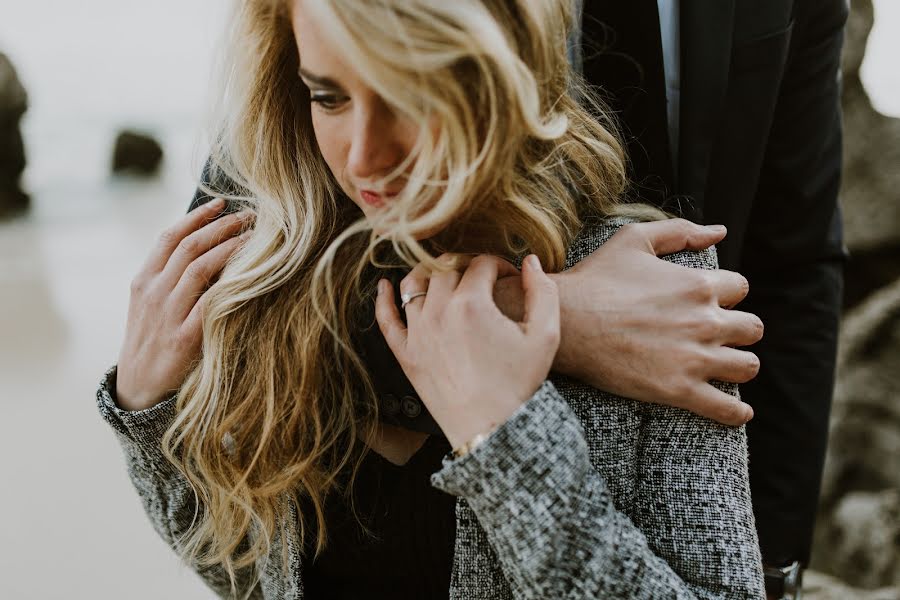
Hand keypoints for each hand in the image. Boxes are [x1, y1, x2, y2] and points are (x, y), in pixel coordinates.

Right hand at [115, 198, 252, 410]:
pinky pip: (210, 303)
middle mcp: (153, 292)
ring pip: (199, 268)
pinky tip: (250, 273)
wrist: (139, 386)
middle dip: (220, 226)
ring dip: (229, 247)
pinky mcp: (184, 337)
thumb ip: (169, 277)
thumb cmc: (153, 339)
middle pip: (188, 247)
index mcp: (143, 280)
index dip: (197, 216)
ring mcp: (167, 314)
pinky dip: (230, 284)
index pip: (169, 237)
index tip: (221, 202)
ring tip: (254, 236)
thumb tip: (206, 245)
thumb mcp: (149, 304)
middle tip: (248, 215)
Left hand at [374, 253, 559, 448]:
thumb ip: (543, 292)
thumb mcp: (545, 336)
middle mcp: (438, 312)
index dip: (499, 264)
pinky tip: (385, 286)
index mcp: (472, 304)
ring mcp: (417, 332)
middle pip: (447, 268)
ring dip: (430, 275)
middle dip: (468, 267)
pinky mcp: (405, 353)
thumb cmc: (520, 384)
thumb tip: (531, 261)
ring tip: (446, 280)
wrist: (491, 428)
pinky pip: (386, 319)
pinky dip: (383, 299)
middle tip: (482, 280)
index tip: (509, 277)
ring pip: (415, 284)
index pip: (481, 263)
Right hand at [493, 219, 762, 425]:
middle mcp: (705, 321)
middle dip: (738, 331)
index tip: (710, 303)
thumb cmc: (595, 278)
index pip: (740, 288)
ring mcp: (695, 358)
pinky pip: (727, 408)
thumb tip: (720, 232)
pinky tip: (740, 411)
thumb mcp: (634, 240)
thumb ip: (680, 231)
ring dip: (738, 366)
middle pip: (752, 329)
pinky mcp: (680, 390)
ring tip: (723, 368)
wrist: (564, 322)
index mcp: (698, 284)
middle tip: (716, 336)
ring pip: (747, 366)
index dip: (726, 295)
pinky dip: (738, 411)